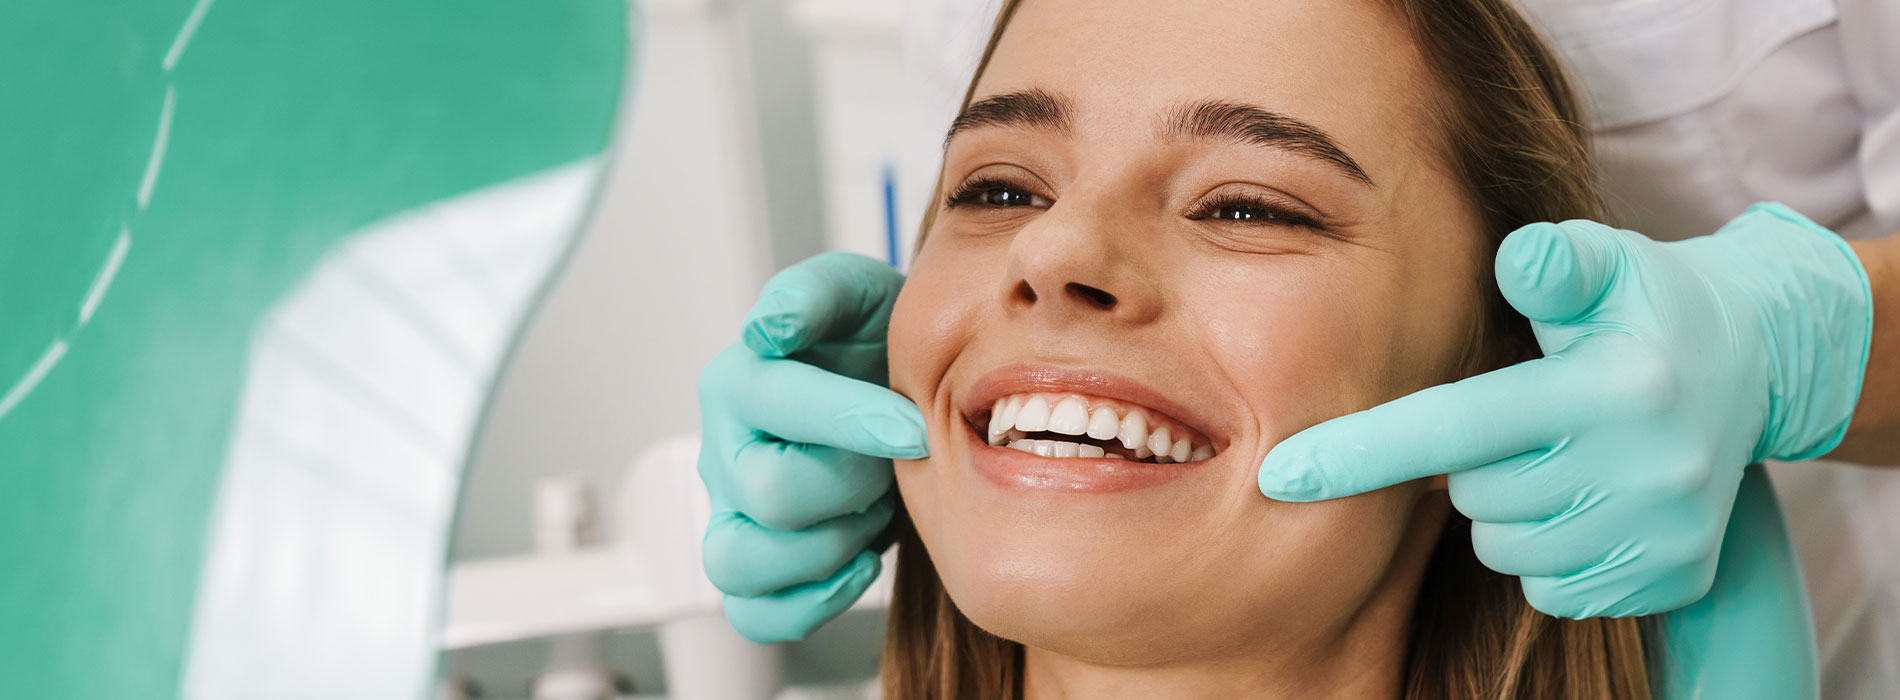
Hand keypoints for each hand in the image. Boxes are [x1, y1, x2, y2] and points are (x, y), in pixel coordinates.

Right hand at [696, 252, 924, 641]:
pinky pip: (753, 614)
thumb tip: (770, 328)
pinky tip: (860, 562)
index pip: (777, 406)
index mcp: (739, 381)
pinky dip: (809, 602)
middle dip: (851, 482)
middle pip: (769, 493)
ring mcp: (731, 514)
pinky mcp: (752, 564)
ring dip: (825, 547)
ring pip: (740, 563)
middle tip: (891, 464)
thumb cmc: (871, 344)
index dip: (854, 422)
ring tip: (869, 513)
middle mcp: (723, 450)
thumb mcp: (857, 293)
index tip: (915, 428)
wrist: (892, 390)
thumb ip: (815, 293)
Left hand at [1258, 203, 1871, 617]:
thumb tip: (1518, 261)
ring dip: (1508, 506)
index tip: (1279, 475)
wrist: (1758, 363)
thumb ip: (1554, 262)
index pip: (1456, 429)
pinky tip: (1586, 496)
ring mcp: (1661, 533)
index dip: (1361, 453)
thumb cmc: (1643, 303)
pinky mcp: (1673, 578)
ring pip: (1505, 547)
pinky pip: (1552, 588)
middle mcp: (1645, 468)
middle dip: (1472, 460)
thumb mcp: (1607, 261)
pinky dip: (1550, 549)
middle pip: (1474, 495)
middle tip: (1523, 412)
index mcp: (1613, 388)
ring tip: (1558, 450)